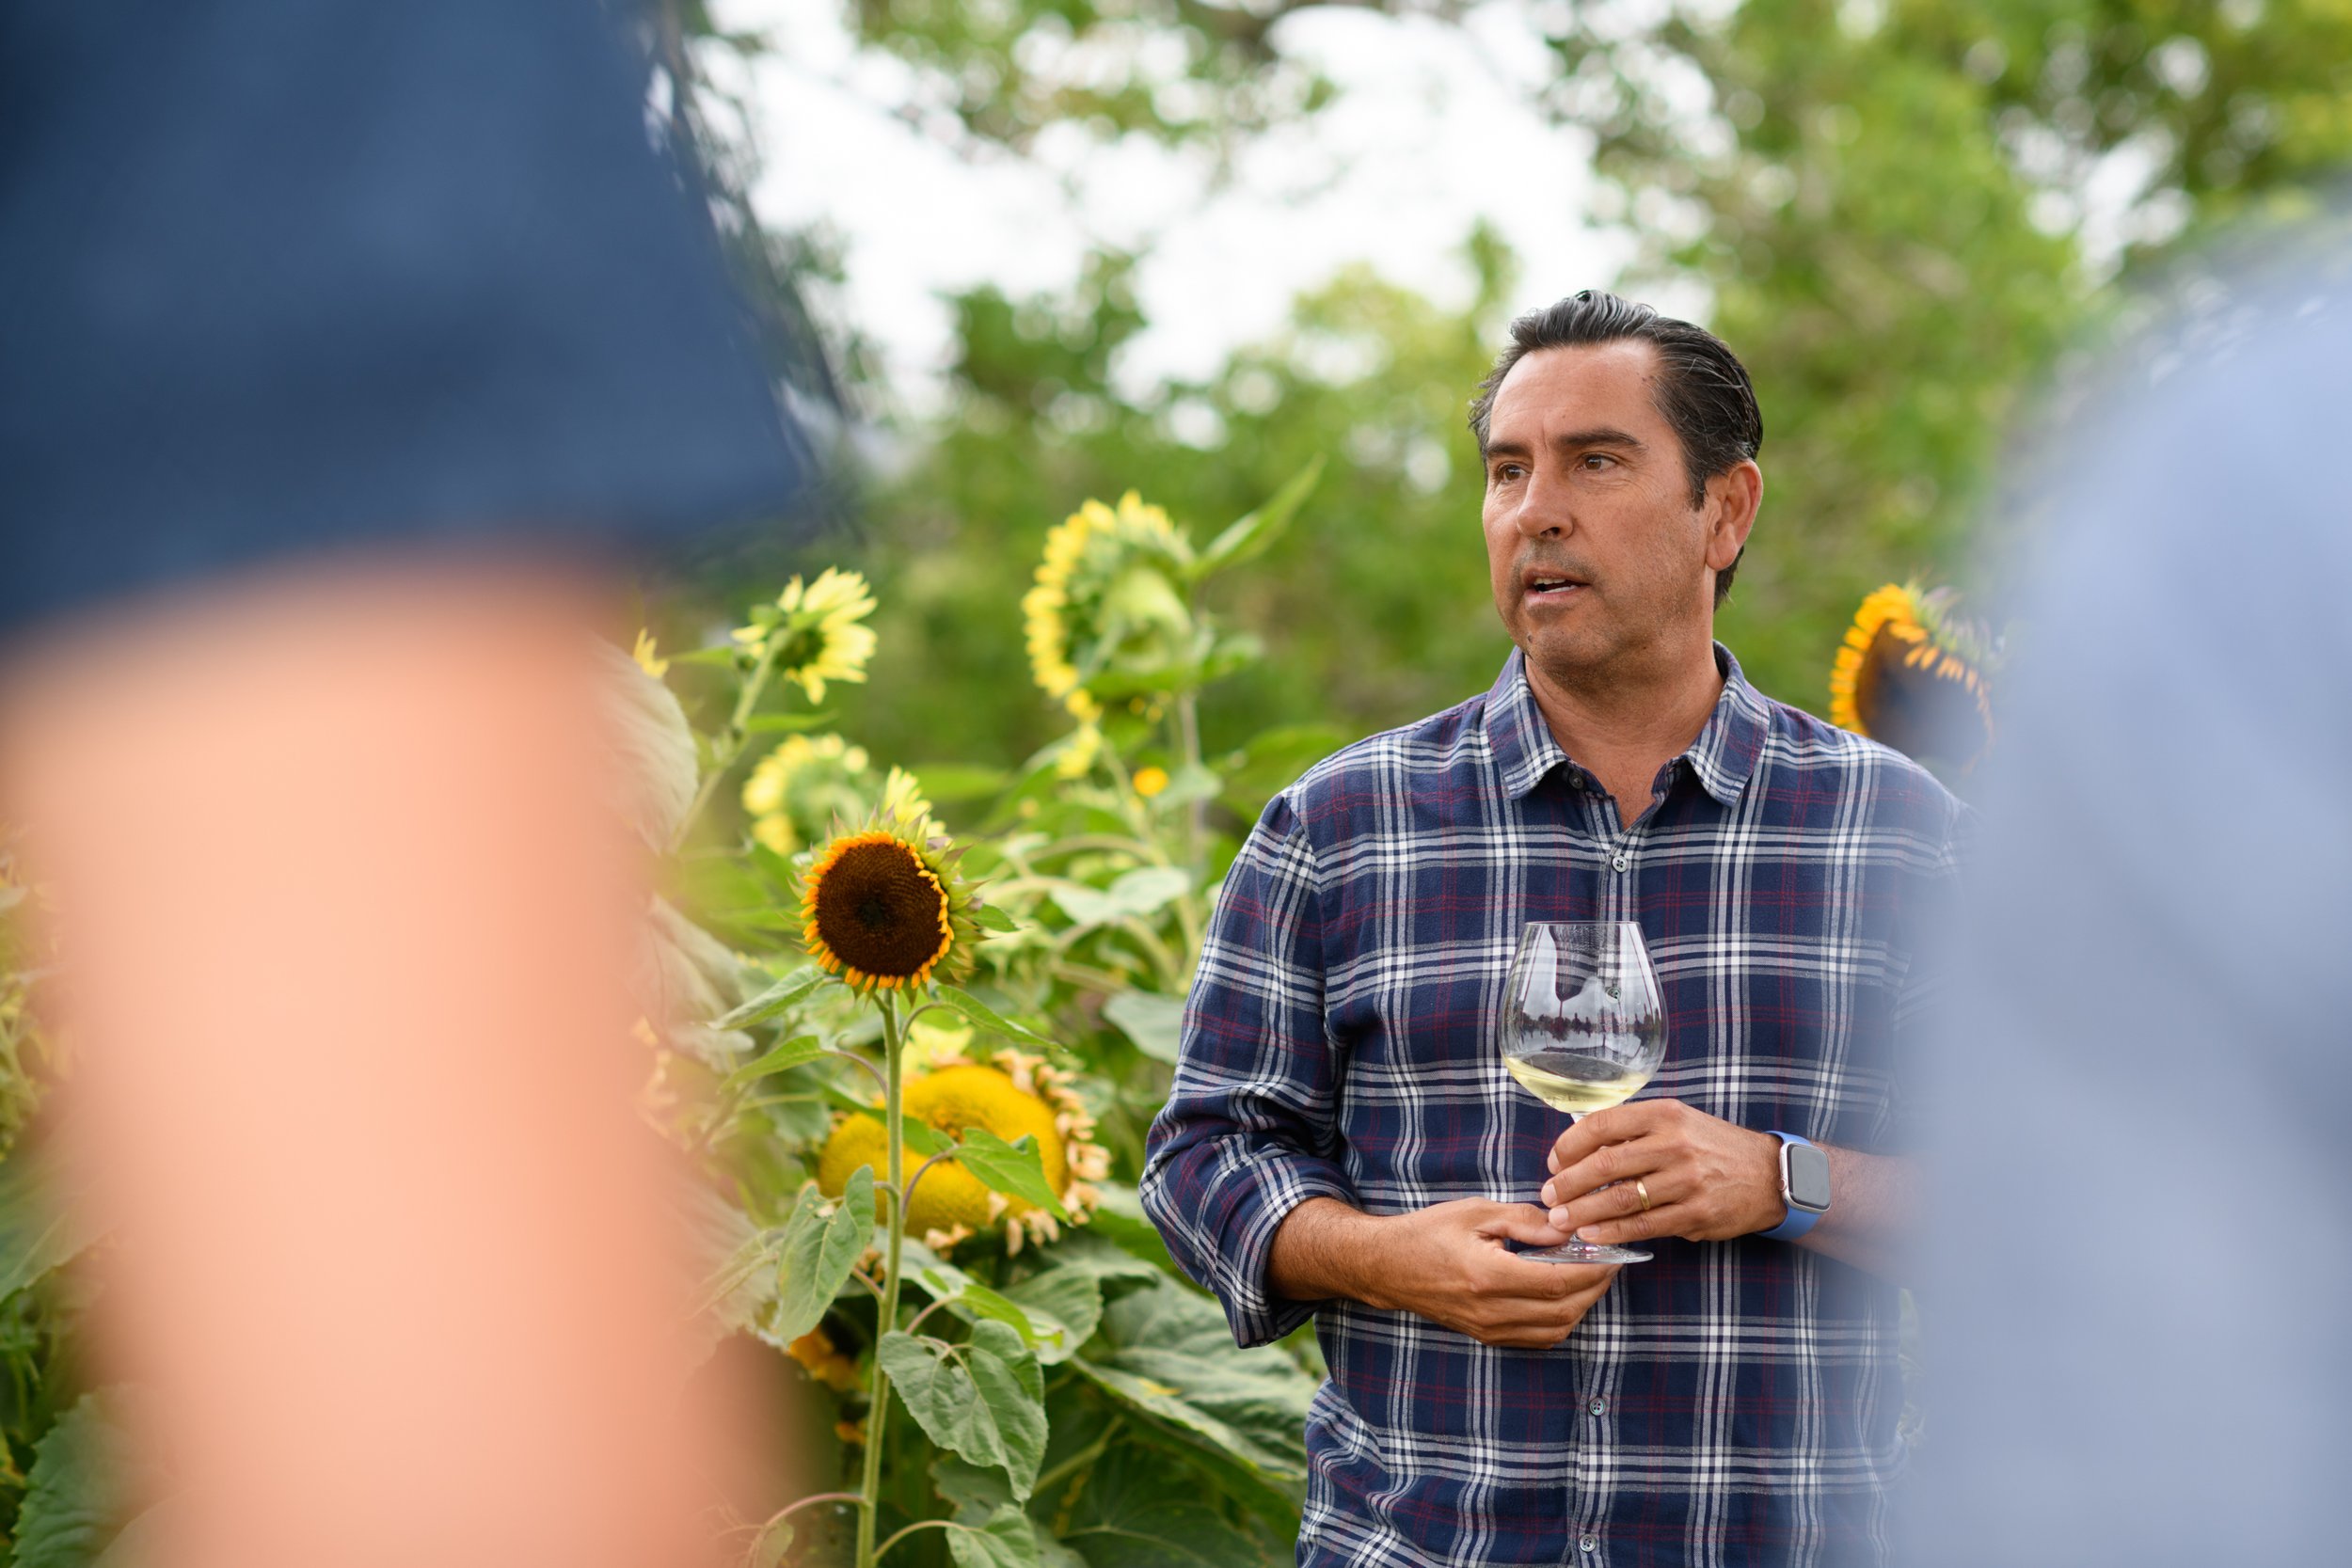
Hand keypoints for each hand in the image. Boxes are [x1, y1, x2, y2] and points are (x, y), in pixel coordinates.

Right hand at [1349, 1199, 1619, 1347]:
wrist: (1388, 1267)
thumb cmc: (1429, 1232)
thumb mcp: (1475, 1212)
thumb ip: (1524, 1220)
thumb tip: (1565, 1229)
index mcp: (1488, 1276)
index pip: (1558, 1281)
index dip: (1592, 1270)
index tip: (1611, 1252)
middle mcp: (1491, 1310)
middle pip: (1564, 1310)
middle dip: (1594, 1287)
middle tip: (1608, 1262)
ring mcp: (1489, 1329)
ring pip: (1555, 1329)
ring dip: (1581, 1306)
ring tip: (1590, 1276)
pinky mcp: (1487, 1336)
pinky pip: (1538, 1338)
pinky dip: (1561, 1320)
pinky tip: (1565, 1295)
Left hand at [1539, 1099, 1783, 1247]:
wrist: (1769, 1174)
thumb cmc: (1712, 1146)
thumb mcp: (1678, 1122)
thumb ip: (1634, 1132)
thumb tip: (1579, 1149)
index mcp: (1664, 1114)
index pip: (1602, 1125)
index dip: (1569, 1145)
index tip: (1552, 1162)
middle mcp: (1674, 1143)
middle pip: (1605, 1164)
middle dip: (1568, 1184)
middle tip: (1548, 1197)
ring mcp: (1687, 1180)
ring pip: (1621, 1198)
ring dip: (1583, 1211)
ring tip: (1560, 1221)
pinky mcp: (1696, 1212)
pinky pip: (1645, 1225)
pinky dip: (1613, 1232)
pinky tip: (1592, 1235)